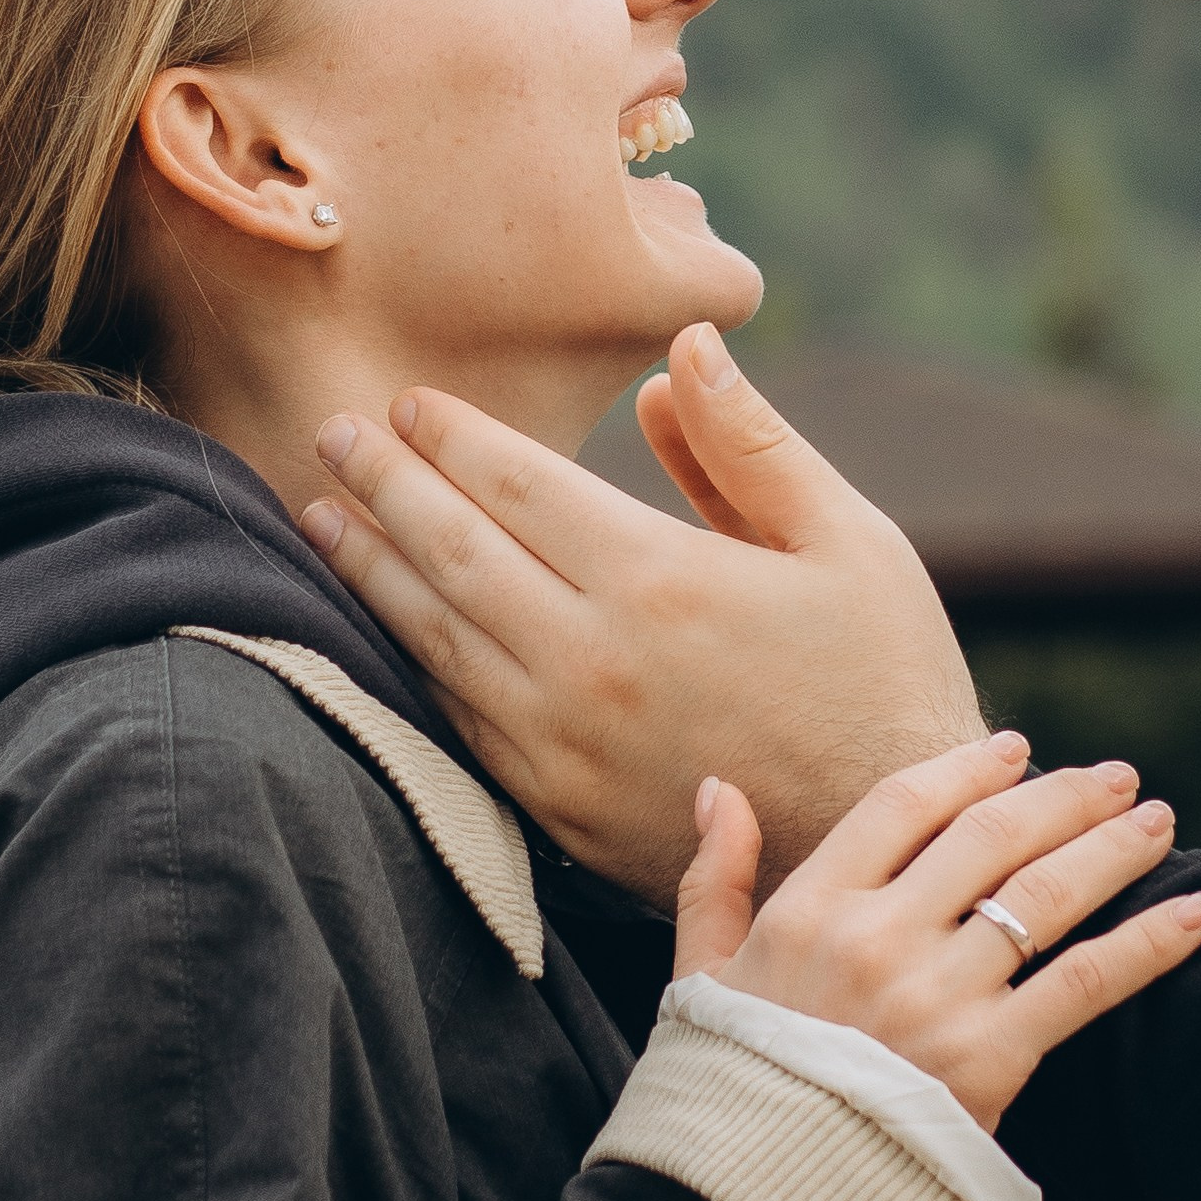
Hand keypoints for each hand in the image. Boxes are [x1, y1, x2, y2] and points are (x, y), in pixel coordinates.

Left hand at [300, 326, 983, 907]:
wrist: (875, 849)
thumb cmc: (879, 678)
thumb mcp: (848, 542)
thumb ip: (751, 444)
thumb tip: (681, 351)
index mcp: (660, 580)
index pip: (516, 483)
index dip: (453, 436)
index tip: (410, 401)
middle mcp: (590, 658)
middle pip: (450, 549)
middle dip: (382, 482)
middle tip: (332, 433)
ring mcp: (558, 738)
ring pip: (432, 632)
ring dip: (367, 566)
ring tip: (321, 515)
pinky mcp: (548, 802)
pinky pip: (453, 711)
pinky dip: (405, 655)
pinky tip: (379, 619)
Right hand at [672, 734, 1200, 1130]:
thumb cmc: (734, 1086)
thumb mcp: (701, 972)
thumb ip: (714, 877)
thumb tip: (718, 789)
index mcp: (810, 909)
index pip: (902, 805)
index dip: (965, 769)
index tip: (1014, 750)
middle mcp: (877, 938)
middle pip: (989, 836)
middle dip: (1062, 797)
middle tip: (1114, 777)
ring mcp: (937, 996)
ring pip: (1045, 894)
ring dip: (1112, 848)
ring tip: (1154, 821)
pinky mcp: (990, 1057)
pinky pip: (1086, 982)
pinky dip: (1148, 943)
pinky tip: (1190, 911)